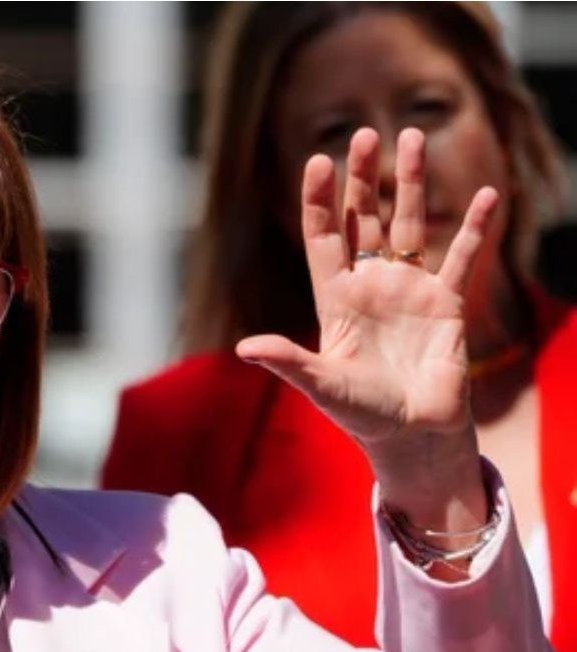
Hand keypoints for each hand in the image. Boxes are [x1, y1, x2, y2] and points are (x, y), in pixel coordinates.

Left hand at [236, 128, 492, 537]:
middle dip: (362, 178)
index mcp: (335, 299)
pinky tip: (488, 194)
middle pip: (364, 218)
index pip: (323, 237)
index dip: (320, 201)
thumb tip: (244, 347)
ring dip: (411, 183)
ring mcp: (409, 290)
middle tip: (363, 134)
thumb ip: (288, 361)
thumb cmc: (362, 415)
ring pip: (410, 223)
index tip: (318, 161)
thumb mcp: (322, 385)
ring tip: (410, 136)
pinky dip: (475, 227)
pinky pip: (463, 256)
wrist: (414, 438)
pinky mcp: (447, 304)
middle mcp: (370, 285)